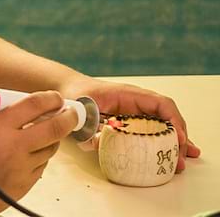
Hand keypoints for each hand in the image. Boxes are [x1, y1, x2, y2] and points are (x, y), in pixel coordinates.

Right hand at [0, 90, 77, 215]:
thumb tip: (18, 109)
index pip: (34, 105)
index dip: (50, 98)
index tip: (55, 97)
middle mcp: (13, 148)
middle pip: (54, 128)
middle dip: (68, 117)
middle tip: (71, 112)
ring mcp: (21, 170)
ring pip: (51, 148)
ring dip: (52, 138)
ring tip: (45, 132)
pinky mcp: (24, 186)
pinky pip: (41, 166)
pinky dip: (39, 156)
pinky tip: (28, 153)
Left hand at [59, 76, 200, 171]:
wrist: (68, 90)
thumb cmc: (76, 94)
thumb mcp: (81, 107)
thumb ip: (89, 123)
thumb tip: (98, 142)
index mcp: (128, 94)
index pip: (160, 104)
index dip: (172, 122)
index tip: (178, 140)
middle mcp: (136, 103)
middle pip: (166, 118)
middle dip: (178, 138)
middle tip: (183, 159)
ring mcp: (134, 113)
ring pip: (161, 126)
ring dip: (173, 143)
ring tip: (182, 161)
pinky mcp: (128, 122)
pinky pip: (148, 132)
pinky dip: (160, 144)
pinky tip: (169, 156)